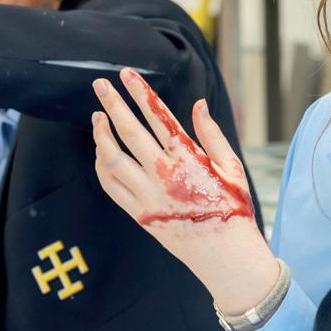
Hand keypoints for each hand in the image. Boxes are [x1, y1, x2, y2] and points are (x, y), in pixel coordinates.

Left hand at [91, 68, 277, 313]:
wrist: (225, 255)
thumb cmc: (233, 208)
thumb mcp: (231, 167)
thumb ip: (211, 134)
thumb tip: (198, 104)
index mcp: (189, 160)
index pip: (158, 117)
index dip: (140, 93)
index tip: (126, 74)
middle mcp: (164, 175)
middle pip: (129, 132)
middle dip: (112, 104)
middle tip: (99, 85)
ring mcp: (148, 196)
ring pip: (112, 159)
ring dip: (100, 135)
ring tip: (97, 117)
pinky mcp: (139, 214)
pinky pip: (111, 185)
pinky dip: (102, 165)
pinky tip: (102, 151)